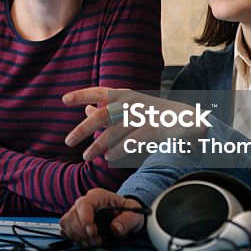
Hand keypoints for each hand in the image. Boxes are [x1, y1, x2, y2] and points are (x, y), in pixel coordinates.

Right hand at [59, 188, 144, 246]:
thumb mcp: (134, 214)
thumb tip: (115, 228)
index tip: (92, 232)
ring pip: (66, 223)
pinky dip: (73, 238)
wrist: (125, 217)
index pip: (84, 204)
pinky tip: (85, 241)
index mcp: (97, 196)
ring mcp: (77, 213)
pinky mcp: (74, 223)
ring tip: (92, 242)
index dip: (85, 219)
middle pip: (72, 215)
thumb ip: (127, 221)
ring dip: (78, 237)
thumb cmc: (128, 213)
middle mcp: (84, 203)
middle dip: (83, 232)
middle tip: (96, 241)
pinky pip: (65, 230)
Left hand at [63, 88, 197, 161]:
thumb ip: (108, 108)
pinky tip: (109, 158)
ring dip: (97, 146)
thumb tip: (85, 108)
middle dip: (83, 129)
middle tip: (68, 141)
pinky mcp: (154, 130)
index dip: (82, 94)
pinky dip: (118, 151)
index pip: (100, 92)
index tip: (64, 100)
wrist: (186, 120)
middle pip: (102, 115)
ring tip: (86, 157)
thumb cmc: (152, 114)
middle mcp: (133, 102)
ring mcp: (143, 116)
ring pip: (113, 133)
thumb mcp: (130, 107)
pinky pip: (130, 142)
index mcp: (125, 95)